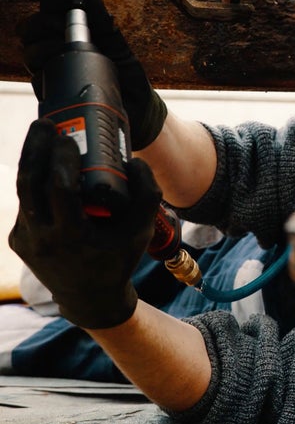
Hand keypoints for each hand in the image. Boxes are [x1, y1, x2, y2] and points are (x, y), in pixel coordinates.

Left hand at [8, 119, 162, 328]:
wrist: (90, 299)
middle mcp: (41, 238)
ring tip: (41, 135)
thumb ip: (147, 195)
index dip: (60, 159)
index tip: (68, 138)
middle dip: (34, 148)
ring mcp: (25, 239)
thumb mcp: (141, 231)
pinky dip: (34, 183)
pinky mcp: (18, 239)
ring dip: (30, 160)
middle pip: (28, 183)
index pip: (58, 189)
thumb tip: (134, 161)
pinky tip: (45, 166)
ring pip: (22, 192)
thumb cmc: (118, 261)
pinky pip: (26, 205)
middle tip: (46, 124)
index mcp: (70, 236)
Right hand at [21, 0, 166, 149]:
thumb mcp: (118, 43)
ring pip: (30, 52)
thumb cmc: (128, 74)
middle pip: (31, 30)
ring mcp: (56, 70)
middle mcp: (58, 50)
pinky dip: (46, 70)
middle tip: (61, 25)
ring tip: (62, 46)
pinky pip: (38, 78)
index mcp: (71, 34)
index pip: (49, 11)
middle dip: (42, 23)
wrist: (137, 108)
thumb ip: (103, 20)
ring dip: (42, 45)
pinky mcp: (57, 91)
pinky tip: (62, 67)